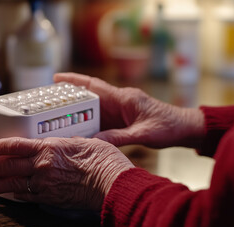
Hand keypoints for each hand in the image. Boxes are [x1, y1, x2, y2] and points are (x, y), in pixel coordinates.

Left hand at [0, 137, 133, 209]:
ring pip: (14, 183)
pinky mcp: (50, 198)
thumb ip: (68, 143)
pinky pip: (27, 196)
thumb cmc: (102, 159)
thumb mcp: (84, 141)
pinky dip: (18, 195)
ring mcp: (45, 183)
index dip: (0, 146)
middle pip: (9, 165)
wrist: (111, 180)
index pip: (16, 145)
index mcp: (49, 147)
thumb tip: (65, 144)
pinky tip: (14, 194)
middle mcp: (42, 165)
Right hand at [54, 73, 204, 147]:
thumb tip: (94, 142)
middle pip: (91, 97)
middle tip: (50, 104)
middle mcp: (121, 101)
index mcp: (124, 98)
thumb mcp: (143, 134)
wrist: (183, 128)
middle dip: (71, 98)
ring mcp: (122, 109)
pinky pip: (104, 119)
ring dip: (80, 113)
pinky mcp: (125, 119)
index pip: (94, 86)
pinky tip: (81, 131)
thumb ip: (118, 138)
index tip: (56, 78)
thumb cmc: (168, 127)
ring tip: (59, 120)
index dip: (74, 81)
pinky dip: (92, 123)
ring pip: (95, 109)